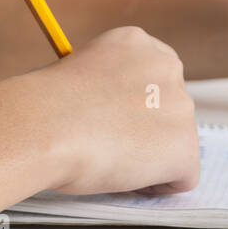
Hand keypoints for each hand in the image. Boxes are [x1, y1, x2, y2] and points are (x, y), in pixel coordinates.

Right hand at [44, 27, 199, 195]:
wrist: (44, 126)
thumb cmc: (42, 105)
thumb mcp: (75, 73)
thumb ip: (106, 87)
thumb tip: (108, 112)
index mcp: (138, 43)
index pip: (156, 78)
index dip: (137, 107)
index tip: (115, 122)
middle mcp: (167, 67)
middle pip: (170, 111)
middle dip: (145, 132)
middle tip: (109, 146)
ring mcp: (181, 107)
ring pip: (176, 144)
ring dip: (149, 157)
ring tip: (109, 159)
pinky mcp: (185, 146)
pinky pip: (183, 177)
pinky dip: (156, 185)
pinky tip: (123, 177)